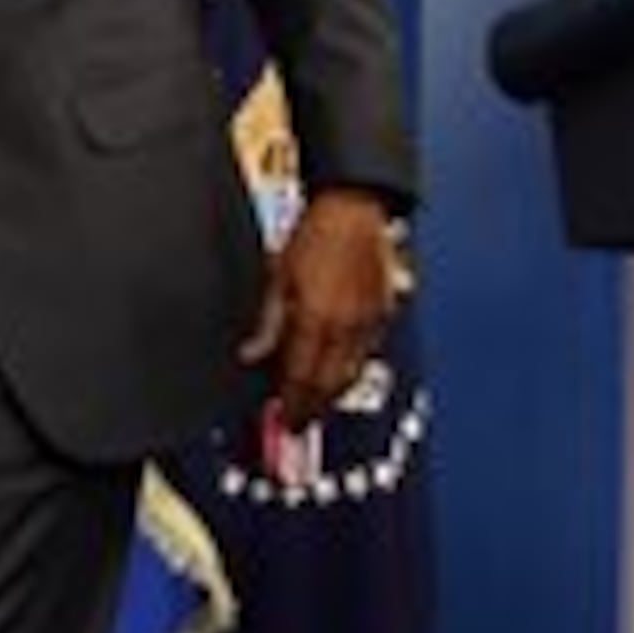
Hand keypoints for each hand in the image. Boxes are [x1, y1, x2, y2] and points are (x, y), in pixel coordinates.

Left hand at [241, 186, 402, 429]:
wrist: (354, 209)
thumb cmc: (314, 235)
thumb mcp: (278, 277)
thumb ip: (267, 324)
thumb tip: (251, 356)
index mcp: (316, 320)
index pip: (302, 379)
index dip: (293, 405)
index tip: (284, 420)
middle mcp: (345, 328)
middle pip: (329, 386)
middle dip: (312, 409)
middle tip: (297, 424)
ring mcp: (368, 323)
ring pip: (351, 374)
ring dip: (331, 394)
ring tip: (314, 404)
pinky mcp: (382, 313)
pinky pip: (365, 353)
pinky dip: (349, 369)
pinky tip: (337, 371)